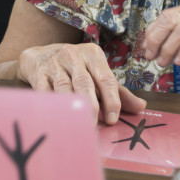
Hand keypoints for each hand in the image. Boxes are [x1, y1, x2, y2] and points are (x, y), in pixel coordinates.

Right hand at [15, 42, 145, 123]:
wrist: (39, 56)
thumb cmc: (75, 67)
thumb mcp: (97, 73)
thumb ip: (118, 91)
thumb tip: (141, 107)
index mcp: (93, 54)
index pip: (106, 78)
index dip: (111, 100)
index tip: (113, 119)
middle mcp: (73, 55)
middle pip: (84, 82)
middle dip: (91, 105)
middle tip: (95, 125)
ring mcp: (54, 63)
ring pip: (64, 87)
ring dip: (71, 106)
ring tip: (78, 124)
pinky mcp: (38, 73)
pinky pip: (45, 91)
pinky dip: (52, 105)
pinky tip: (58, 117)